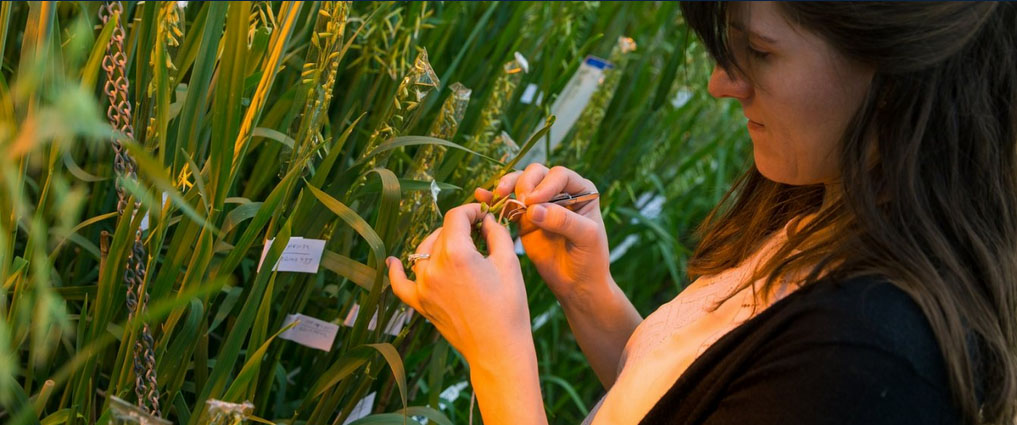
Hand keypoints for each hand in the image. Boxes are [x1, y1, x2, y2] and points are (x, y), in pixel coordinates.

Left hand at [387, 204, 531, 364]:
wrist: (499, 349)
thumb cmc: (509, 307)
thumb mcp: (509, 263)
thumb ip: (496, 233)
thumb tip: (486, 220)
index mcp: (457, 254)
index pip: (456, 217)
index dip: (471, 210)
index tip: (482, 214)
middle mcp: (434, 268)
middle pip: (442, 233)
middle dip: (460, 228)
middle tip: (479, 233)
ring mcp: (424, 287)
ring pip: (424, 251)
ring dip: (440, 243)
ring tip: (458, 247)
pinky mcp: (421, 304)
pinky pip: (400, 284)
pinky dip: (396, 272)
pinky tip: (393, 262)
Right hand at [475, 164, 612, 304]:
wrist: (578, 284)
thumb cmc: (590, 259)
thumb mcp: (586, 237)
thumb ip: (563, 220)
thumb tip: (533, 209)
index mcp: (580, 191)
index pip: (559, 175)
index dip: (545, 184)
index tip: (534, 201)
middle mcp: (559, 192)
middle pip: (537, 174)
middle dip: (524, 183)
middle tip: (521, 200)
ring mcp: (540, 205)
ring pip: (520, 184)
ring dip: (507, 185)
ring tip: (498, 193)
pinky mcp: (524, 219)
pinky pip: (508, 204)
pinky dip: (495, 199)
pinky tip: (483, 196)